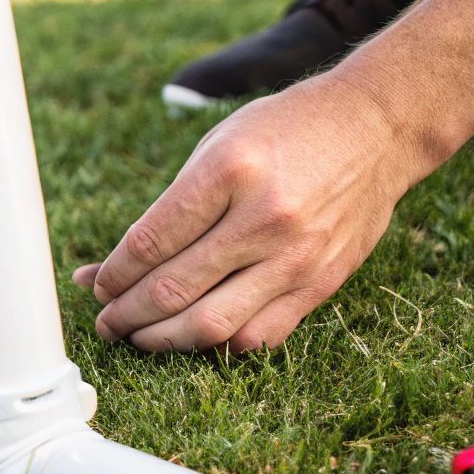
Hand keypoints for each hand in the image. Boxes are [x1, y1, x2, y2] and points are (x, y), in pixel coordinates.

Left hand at [72, 74, 435, 352]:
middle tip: (105, 322)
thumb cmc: (283, 132)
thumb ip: (164, 212)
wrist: (378, 128)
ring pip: (211, 325)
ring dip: (162, 340)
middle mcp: (264, 218)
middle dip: (126, 315)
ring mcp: (297, 256)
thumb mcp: (216, 147)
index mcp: (228, 171)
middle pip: (173, 289)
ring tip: (138, 337)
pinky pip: (259, 336)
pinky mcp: (322, 283)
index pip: (149, 244)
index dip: (112, 275)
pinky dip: (218, 345)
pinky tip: (195, 336)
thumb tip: (103, 272)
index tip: (96, 285)